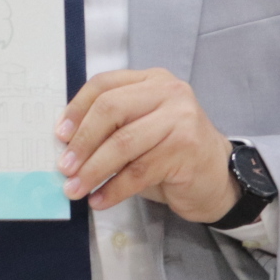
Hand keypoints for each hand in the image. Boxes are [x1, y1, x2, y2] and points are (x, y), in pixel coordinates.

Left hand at [58, 68, 239, 221]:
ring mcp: (180, 119)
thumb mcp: (141, 129)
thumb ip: (112, 126)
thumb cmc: (172, 153)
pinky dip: (114, 188)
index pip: (105, 85)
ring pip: (123, 142)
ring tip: (75, 189)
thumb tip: (66, 145)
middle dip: (82, 141)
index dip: (77, 109)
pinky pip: (138, 171)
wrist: (219, 178)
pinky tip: (99, 199)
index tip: (59, 136)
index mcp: (152, 80)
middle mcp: (169, 92)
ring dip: (93, 170)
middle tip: (64, 167)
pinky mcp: (186, 149)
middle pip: (110, 109)